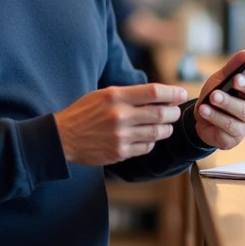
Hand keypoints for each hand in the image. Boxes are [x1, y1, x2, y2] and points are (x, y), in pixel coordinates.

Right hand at [55, 83, 187, 165]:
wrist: (63, 138)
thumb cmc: (83, 113)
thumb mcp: (103, 94)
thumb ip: (128, 94)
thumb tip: (156, 95)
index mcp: (116, 96)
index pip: (154, 92)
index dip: (172, 93)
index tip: (181, 94)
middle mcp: (120, 116)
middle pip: (161, 114)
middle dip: (173, 113)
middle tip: (175, 112)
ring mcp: (121, 136)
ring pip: (157, 133)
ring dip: (165, 129)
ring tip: (165, 125)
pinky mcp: (120, 152)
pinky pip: (146, 147)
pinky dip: (151, 142)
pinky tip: (147, 138)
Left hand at [194, 50, 244, 148]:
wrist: (200, 119)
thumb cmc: (215, 95)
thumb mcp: (220, 79)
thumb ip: (232, 67)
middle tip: (234, 79)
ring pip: (241, 113)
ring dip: (226, 103)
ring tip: (212, 97)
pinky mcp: (234, 138)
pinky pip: (227, 128)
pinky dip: (214, 118)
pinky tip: (204, 111)